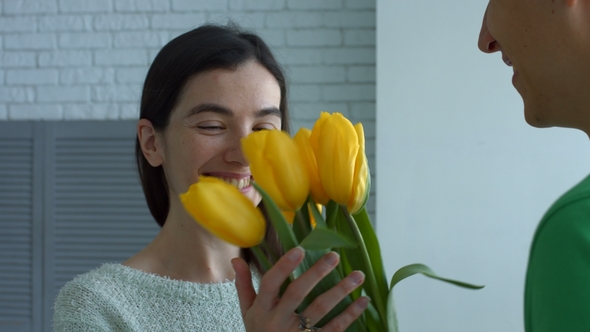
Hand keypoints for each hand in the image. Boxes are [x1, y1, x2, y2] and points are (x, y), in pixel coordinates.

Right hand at [232, 246, 368, 331]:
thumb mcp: (247, 312)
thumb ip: (243, 285)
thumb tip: (236, 259)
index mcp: (262, 309)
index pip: (269, 283)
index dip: (283, 266)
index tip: (299, 249)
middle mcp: (278, 321)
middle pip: (297, 293)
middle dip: (316, 273)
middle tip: (334, 256)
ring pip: (320, 310)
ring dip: (340, 291)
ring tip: (357, 276)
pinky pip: (334, 329)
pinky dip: (350, 315)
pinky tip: (363, 301)